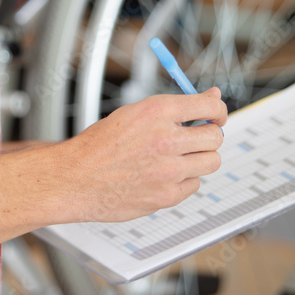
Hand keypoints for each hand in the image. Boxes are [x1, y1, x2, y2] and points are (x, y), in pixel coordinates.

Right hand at [58, 89, 226, 222]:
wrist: (76, 178)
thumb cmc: (100, 145)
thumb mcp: (134, 113)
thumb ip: (175, 107)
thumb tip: (212, 98)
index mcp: (157, 111)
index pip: (208, 107)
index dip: (218, 111)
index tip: (216, 115)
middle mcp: (166, 139)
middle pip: (215, 137)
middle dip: (210, 136)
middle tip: (196, 137)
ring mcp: (169, 170)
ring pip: (211, 162)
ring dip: (200, 158)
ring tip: (178, 156)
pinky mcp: (167, 195)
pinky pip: (193, 185)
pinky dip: (184, 180)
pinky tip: (163, 174)